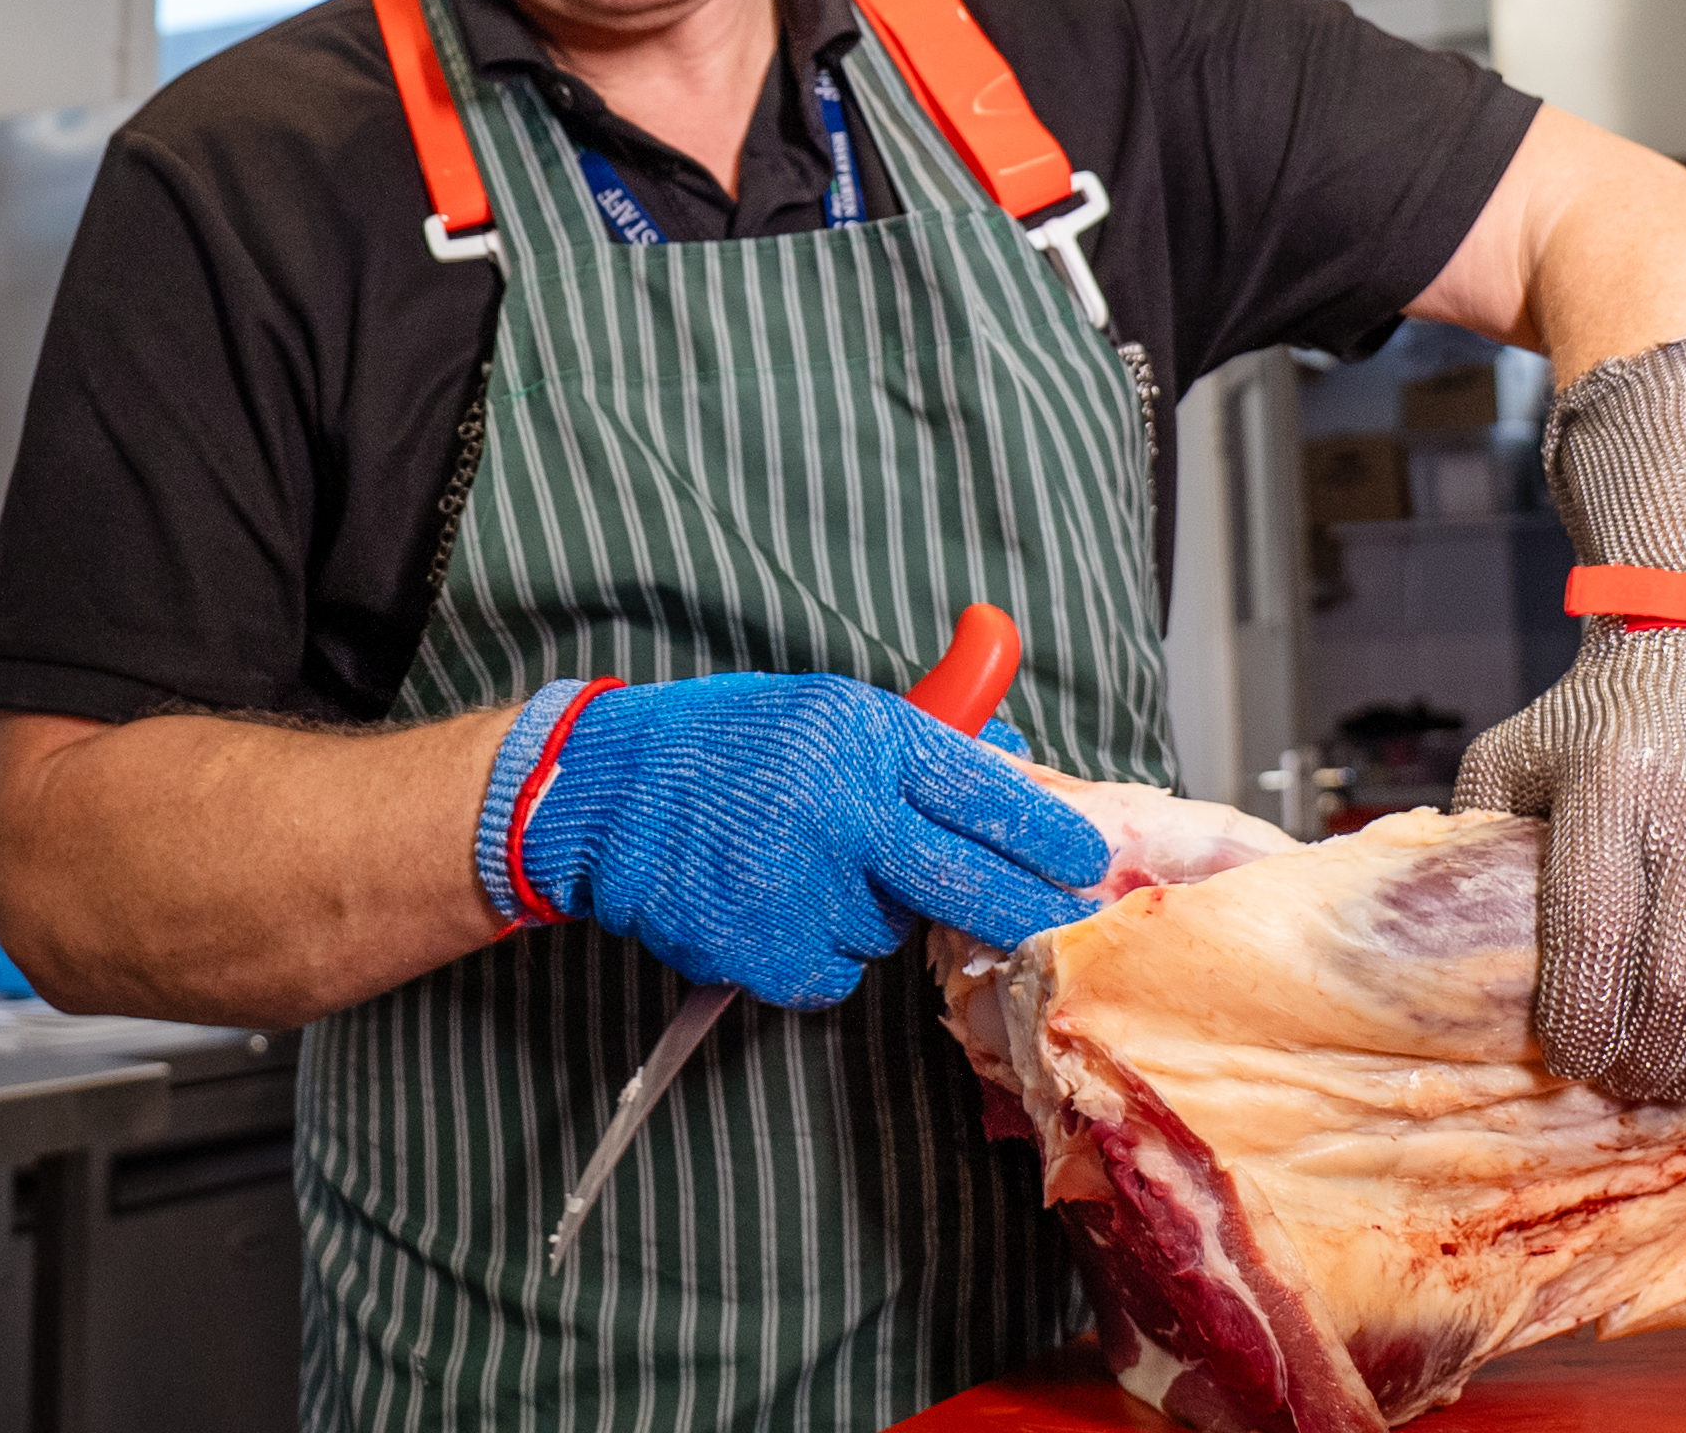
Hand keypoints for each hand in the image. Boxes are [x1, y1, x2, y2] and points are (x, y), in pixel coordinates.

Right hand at [517, 675, 1107, 1007]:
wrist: (601, 793)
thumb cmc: (720, 742)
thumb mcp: (824, 710)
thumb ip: (919, 738)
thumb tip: (1011, 762)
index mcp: (863, 740)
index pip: (984, 795)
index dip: (1045, 836)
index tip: (1085, 863)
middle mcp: (841, 813)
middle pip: (967, 884)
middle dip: (1021, 910)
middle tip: (1048, 922)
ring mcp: (801, 888)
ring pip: (889, 933)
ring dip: (870, 916)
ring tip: (807, 872)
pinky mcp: (762, 951)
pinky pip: (830, 975)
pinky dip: (814, 955)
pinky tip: (774, 909)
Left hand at [1456, 620, 1685, 1102]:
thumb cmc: (1598, 713)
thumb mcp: (1512, 755)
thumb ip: (1476, 841)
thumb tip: (1439, 944)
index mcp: (1611, 784)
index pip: (1595, 936)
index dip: (1582, 1020)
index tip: (1567, 1061)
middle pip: (1678, 980)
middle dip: (1647, 1056)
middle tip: (1626, 1087)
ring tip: (1677, 1074)